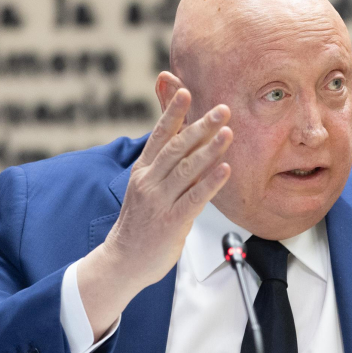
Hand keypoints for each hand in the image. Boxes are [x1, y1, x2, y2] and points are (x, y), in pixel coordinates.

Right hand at [78, 88, 231, 338]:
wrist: (123, 260)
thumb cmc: (139, 224)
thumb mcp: (145, 189)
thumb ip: (165, 167)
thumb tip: (187, 144)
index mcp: (143, 170)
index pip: (159, 136)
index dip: (173, 113)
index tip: (186, 91)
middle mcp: (149, 181)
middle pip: (177, 147)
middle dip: (201, 126)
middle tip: (221, 109)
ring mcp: (160, 201)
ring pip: (187, 169)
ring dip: (209, 149)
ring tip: (228, 133)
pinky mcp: (172, 221)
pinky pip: (195, 198)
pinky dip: (211, 182)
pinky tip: (225, 169)